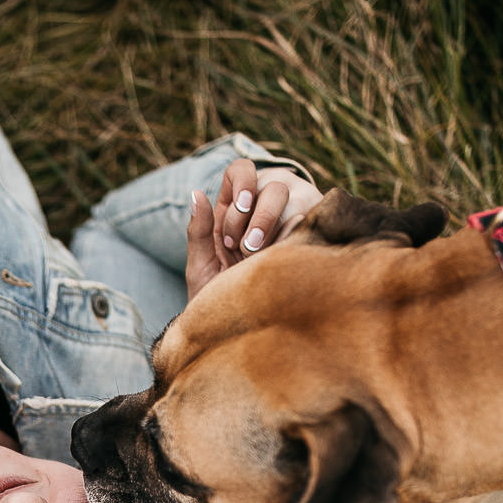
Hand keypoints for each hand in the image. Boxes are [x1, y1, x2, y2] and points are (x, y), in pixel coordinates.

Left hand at [185, 158, 324, 298]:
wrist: (238, 332)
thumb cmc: (214, 298)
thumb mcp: (200, 266)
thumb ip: (198, 231)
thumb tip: (197, 192)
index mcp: (232, 210)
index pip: (241, 170)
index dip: (243, 179)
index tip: (241, 205)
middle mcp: (260, 211)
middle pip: (271, 185)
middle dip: (256, 214)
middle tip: (243, 246)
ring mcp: (286, 225)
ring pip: (290, 200)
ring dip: (270, 225)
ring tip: (256, 256)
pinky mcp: (303, 240)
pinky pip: (305, 223)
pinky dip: (289, 237)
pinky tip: (277, 258)